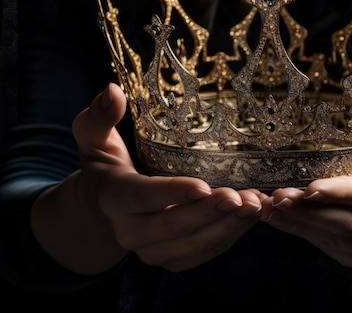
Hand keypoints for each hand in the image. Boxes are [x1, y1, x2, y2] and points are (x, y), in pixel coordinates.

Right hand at [34, 83, 262, 273]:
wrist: (104, 207)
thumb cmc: (107, 165)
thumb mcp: (95, 138)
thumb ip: (100, 116)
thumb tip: (112, 90)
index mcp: (112, 198)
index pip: (142, 196)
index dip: (173, 192)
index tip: (204, 185)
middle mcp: (129, 232)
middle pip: (173, 225)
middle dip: (210, 212)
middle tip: (242, 196)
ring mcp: (151, 251)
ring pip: (193, 244)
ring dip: (228, 226)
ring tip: (255, 204)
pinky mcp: (171, 260)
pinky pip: (204, 253)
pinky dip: (231, 235)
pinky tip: (251, 215)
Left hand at [259, 76, 351, 267]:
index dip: (345, 193)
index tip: (312, 187)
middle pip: (350, 221)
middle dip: (311, 211)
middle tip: (276, 195)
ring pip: (336, 238)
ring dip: (300, 224)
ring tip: (267, 207)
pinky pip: (330, 247)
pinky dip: (302, 233)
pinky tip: (276, 218)